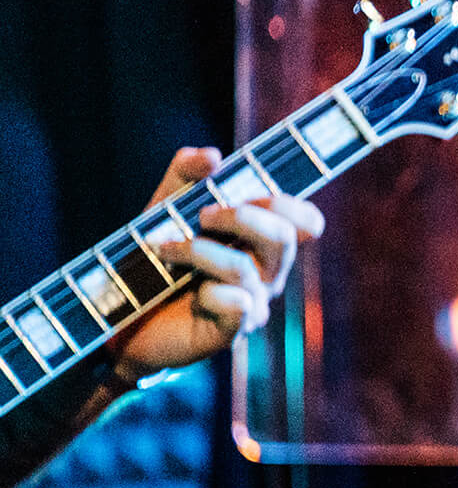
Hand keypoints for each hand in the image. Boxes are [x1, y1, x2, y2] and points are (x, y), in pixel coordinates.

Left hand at [114, 148, 321, 375]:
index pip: (306, 223)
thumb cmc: (154, 260)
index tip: (247, 193)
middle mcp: (266, 273)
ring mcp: (252, 304)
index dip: (288, 203)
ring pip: (245, 268)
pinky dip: (209, 293)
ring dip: (200, 251)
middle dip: (244, 217)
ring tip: (164, 247)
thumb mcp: (165, 208)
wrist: (121, 316)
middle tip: (203, 214)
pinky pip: (235, 305)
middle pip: (285, 237)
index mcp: (262, 243)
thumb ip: (186, 176)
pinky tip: (188, 293)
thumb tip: (213, 156)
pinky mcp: (229, 331)